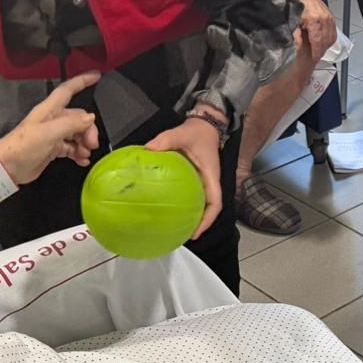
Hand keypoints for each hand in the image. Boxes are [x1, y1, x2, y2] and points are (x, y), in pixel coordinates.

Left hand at [0, 71, 101, 184]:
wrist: (8, 167)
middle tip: (91, 144)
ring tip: (85, 154)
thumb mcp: (49, 133)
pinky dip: (79, 153)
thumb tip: (90, 118)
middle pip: (78, 117)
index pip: (68, 90)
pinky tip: (82, 160)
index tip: (96, 76)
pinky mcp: (52, 148)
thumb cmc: (23, 146)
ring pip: (76, 133)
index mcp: (49, 110)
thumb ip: (72, 124)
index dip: (82, 81)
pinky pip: (71, 147)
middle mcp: (52, 119)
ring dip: (84, 143)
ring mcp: (53, 134)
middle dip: (88, 129)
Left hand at [143, 115, 223, 236]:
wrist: (204, 125)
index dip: (207, 220)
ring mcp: (203, 182)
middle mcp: (209, 182)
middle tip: (182, 237)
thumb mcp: (181, 133)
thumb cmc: (196, 133)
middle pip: (209, 209)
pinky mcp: (196, 179)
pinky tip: (169, 209)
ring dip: (193, 217)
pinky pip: (192, 196)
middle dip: (198, 224)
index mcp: (210, 176)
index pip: (215, 203)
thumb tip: (148, 149)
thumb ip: (165, 140)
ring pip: (202, 204)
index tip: (195, 233)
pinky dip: (184, 205)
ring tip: (176, 229)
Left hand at [298, 0, 337, 61]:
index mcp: (314, 21)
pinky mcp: (331, 17)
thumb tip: (297, 47)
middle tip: (314, 58)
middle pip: (325, 42)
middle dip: (320, 52)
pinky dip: (329, 39)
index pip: (318, 43)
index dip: (315, 53)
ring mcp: (329, 18)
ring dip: (325, 46)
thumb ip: (295, 34)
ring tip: (318, 51)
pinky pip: (333, 33)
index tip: (313, 59)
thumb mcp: (293, 20)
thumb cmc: (297, 3)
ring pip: (331, 38)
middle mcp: (324, 20)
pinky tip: (323, 42)